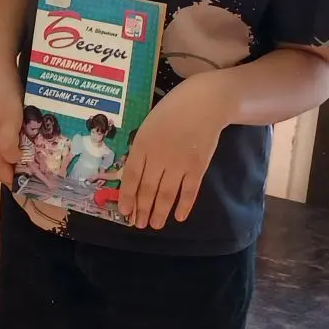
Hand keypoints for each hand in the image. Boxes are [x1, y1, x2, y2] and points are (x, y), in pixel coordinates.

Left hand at [116, 79, 226, 227]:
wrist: (204, 103)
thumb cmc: (172, 111)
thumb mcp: (148, 125)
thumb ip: (141, 149)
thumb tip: (133, 175)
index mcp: (143, 143)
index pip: (132, 176)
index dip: (128, 195)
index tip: (125, 211)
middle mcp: (159, 156)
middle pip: (148, 188)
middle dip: (142, 209)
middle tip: (139, 224)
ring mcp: (180, 162)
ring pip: (167, 194)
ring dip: (160, 212)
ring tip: (154, 225)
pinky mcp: (198, 167)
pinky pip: (189, 191)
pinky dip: (184, 206)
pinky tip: (178, 217)